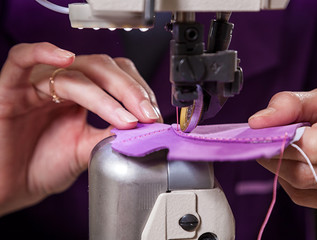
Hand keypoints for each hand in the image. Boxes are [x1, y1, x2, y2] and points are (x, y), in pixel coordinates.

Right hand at [0, 42, 160, 214]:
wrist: (11, 187)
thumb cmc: (43, 166)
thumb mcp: (87, 149)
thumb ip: (111, 135)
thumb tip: (144, 127)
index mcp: (83, 95)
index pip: (117, 75)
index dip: (139, 90)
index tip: (154, 115)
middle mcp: (63, 84)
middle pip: (103, 68)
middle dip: (131, 91)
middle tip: (148, 116)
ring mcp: (39, 85)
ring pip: (77, 72)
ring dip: (107, 94)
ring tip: (125, 118)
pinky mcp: (12, 89)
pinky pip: (21, 60)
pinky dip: (42, 53)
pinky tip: (65, 59)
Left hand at [249, 86, 316, 212]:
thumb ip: (290, 105)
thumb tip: (256, 122)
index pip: (314, 147)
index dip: (281, 144)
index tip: (262, 136)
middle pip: (306, 174)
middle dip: (276, 159)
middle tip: (267, 144)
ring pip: (306, 189)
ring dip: (283, 172)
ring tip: (286, 152)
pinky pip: (314, 201)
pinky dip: (296, 186)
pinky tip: (296, 167)